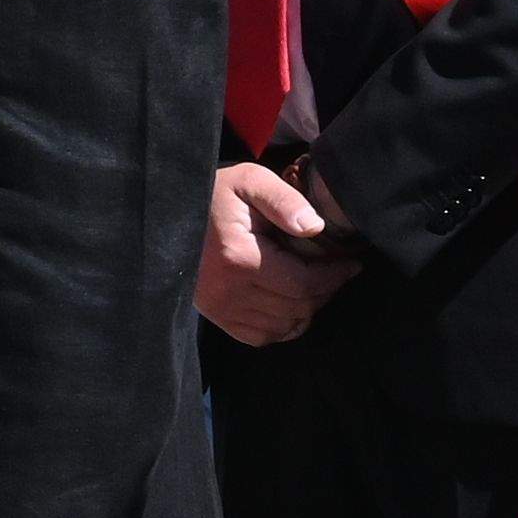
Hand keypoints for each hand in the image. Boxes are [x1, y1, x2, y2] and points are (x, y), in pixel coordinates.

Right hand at [197, 159, 357, 346]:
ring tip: (314, 285)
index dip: (335, 277)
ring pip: (283, 327)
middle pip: (297, 308)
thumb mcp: (249, 180)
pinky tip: (289, 305)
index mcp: (240, 257)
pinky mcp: (215, 316)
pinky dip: (283, 326)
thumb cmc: (213, 194)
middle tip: (336, 271)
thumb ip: (284, 200)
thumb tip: (316, 228)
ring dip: (306, 309)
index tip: (351, 263)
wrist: (167, 214)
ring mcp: (219, 307)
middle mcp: (228, 290)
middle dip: (325, 291)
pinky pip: (261, 336)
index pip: (304, 284)